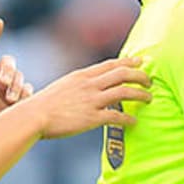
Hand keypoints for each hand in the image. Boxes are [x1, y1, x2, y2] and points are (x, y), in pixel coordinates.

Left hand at [0, 19, 31, 138]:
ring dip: (17, 86)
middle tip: (6, 86)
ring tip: (10, 101)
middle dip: (9, 72)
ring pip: (21, 77)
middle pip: (9, 63)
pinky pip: (29, 91)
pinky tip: (20, 105)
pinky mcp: (22, 101)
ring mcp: (10, 89)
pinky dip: (26, 96)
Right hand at [31, 57, 150, 138]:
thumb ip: (78, 85)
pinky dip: (128, 118)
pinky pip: (116, 116)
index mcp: (82, 75)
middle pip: (122, 74)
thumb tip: (90, 87)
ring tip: (149, 98)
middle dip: (140, 75)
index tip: (140, 61)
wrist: (33, 116)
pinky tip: (134, 121)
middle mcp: (89, 85)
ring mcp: (91, 101)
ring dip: (140, 94)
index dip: (128, 62)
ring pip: (124, 92)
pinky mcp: (91, 118)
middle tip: (150, 80)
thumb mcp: (62, 86)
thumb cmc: (43, 105)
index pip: (111, 64)